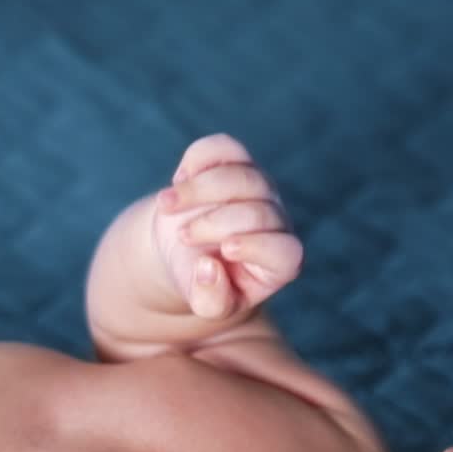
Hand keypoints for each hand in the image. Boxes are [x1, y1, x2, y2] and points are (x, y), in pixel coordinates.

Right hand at [152, 134, 302, 320]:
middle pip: (259, 212)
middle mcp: (277, 222)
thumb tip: (209, 269)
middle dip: (216, 223)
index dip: (259, 246)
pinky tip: (179, 181)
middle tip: (183, 237)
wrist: (184, 250)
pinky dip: (197, 160)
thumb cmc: (203, 282)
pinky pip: (223, 147)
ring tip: (166, 206)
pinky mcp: (237, 160)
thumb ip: (210, 301)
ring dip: (198, 190)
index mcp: (279, 262)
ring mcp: (260, 187)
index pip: (286, 252)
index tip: (226, 249)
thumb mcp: (206, 304)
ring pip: (242, 176)